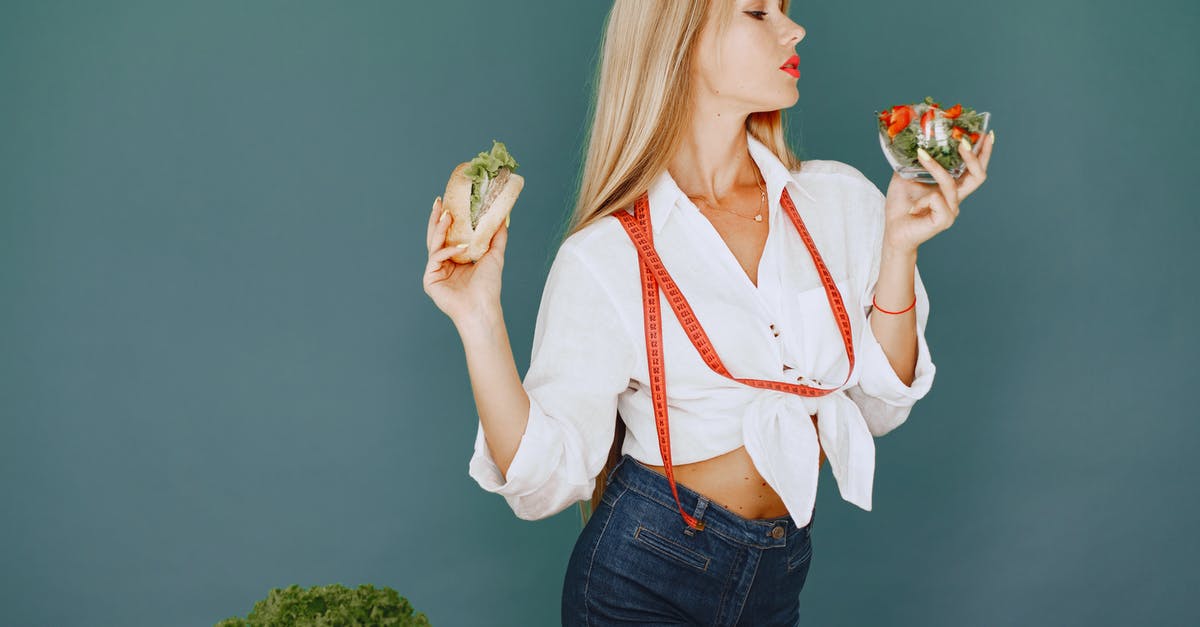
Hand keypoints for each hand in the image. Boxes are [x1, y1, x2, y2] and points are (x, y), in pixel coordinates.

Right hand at [422, 196, 508, 323]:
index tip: (450, 201)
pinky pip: (435, 258)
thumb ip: (497, 236)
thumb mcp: (495, 255)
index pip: (449, 235)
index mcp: (456, 259)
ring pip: (433, 244)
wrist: (483, 308)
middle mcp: (444, 264)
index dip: (448, 219)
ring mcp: (435, 272)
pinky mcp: (430, 280)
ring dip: (439, 228)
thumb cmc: (488, 287)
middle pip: (436, 236)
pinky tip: (460, 248)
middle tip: (439, 201)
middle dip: (437, 218)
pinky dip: (447, 251)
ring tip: (447, 214)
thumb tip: (503, 217)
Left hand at [882, 130, 993, 252]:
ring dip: (935, 167)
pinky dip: (922, 199)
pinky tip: (913, 209)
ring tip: (921, 154)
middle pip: (978, 176)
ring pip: (950, 183)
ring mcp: (952, 210)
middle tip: (963, 141)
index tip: (988, 134)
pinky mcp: (944, 220)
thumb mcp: (906, 176)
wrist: (893, 230)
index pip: (974, 169)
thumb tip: (913, 139)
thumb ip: (913, 161)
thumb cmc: (901, 205)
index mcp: (952, 188)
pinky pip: (937, 199)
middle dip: (973, 157)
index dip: (983, 153)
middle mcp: (956, 198)